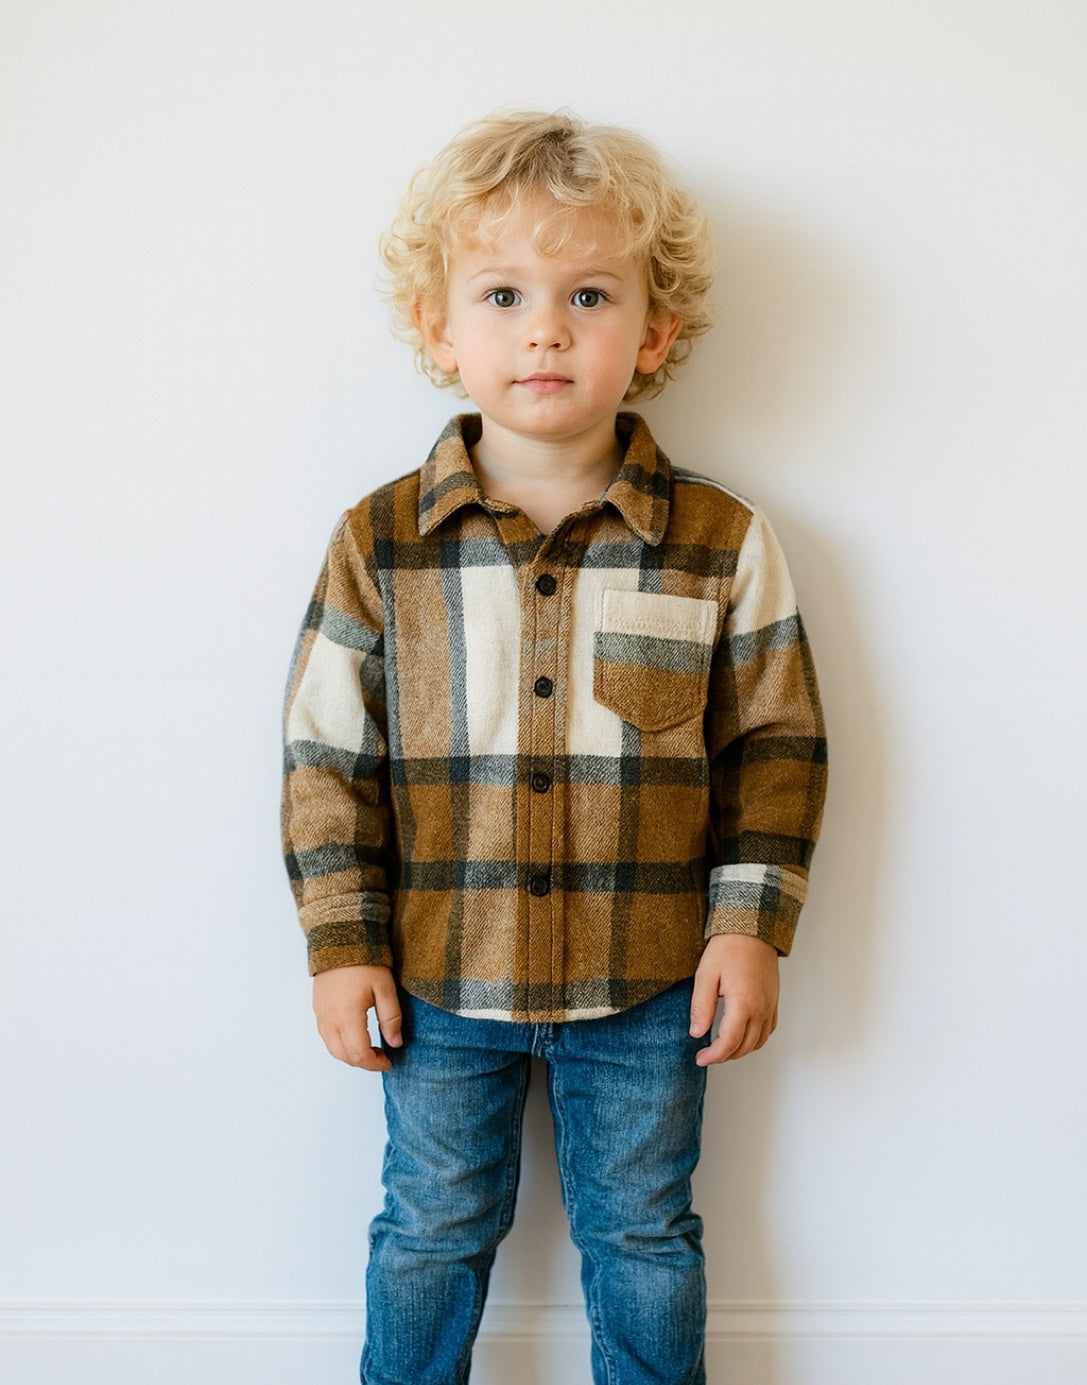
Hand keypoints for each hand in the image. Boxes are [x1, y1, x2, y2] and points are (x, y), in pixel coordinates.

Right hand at [312, 964, 402, 1070]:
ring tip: (370, 1048)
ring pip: (332, 1048)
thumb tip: (395, 1043)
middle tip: (381, 1057)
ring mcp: (321, 1014)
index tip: (389, 1061)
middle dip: (363, 1062)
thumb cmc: (364, 961)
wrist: (341, 939)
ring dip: (351, 1055)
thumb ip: (391, 1018)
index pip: (359, 1054)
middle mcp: (329, 1020)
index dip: (375, 1063)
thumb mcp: (385, 988)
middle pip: (344, 1056)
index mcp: (347, 1017)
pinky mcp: (318, 1008)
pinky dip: (340, 1044)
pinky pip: (326, 1036)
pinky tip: (355, 1037)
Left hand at [689, 934, 779, 1065]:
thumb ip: (701, 1006)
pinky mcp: (774, 1000)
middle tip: (706, 1055)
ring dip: (740, 1050)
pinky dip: (755, 1040)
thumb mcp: (706, 974)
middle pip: (745, 1046)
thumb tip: (696, 1033)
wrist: (752, 928)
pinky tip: (742, 1036)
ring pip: (759, 1042)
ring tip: (721, 1048)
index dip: (713, 1056)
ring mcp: (770, 1005)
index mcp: (744, 1004)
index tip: (700, 1058)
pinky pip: (768, 1030)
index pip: (729, 1042)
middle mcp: (761, 1008)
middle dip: (724, 1056)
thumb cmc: (728, 947)